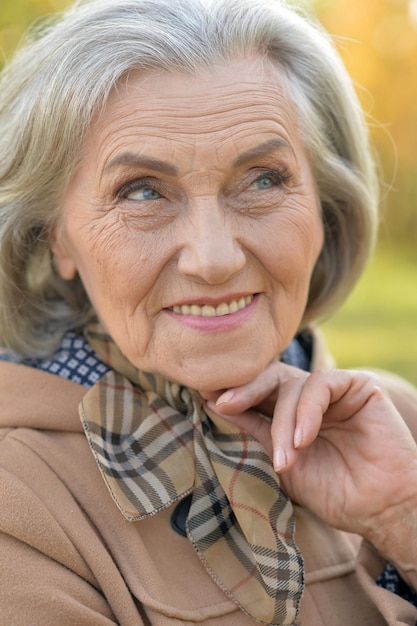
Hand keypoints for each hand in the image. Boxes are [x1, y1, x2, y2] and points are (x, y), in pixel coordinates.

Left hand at [200, 363, 416, 547]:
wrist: (378, 509)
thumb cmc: (332, 490)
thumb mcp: (282, 460)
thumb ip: (255, 429)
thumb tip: (217, 403)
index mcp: (288, 413)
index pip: (256, 392)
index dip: (232, 392)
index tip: (203, 395)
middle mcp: (307, 396)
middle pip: (269, 377)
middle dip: (244, 390)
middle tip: (223, 402)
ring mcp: (332, 390)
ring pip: (292, 385)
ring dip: (284, 423)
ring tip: (286, 458)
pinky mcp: (358, 385)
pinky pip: (322, 385)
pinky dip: (308, 411)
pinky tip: (304, 439)